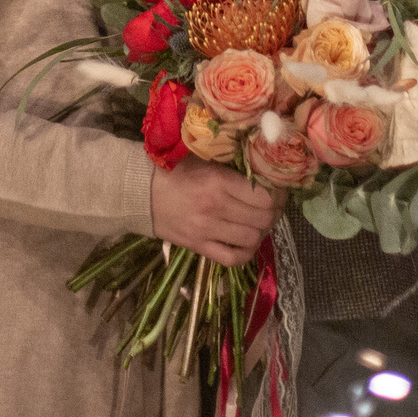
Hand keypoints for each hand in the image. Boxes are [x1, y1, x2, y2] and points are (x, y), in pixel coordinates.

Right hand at [151, 157, 281, 265]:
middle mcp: (216, 208)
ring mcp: (207, 231)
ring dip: (261, 232)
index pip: (264, 196)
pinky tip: (246, 242)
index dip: (277, 195)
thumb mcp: (203, 158)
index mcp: (218, 181)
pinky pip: (233, 258)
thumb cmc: (174, 170)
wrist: (139, 192)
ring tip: (258, 223)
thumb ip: (230, 165)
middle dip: (273, 213)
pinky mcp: (198, 247)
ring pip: (252, 239)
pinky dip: (246, 253)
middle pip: (263, 219)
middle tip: (270, 207)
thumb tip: (262, 168)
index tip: (276, 191)